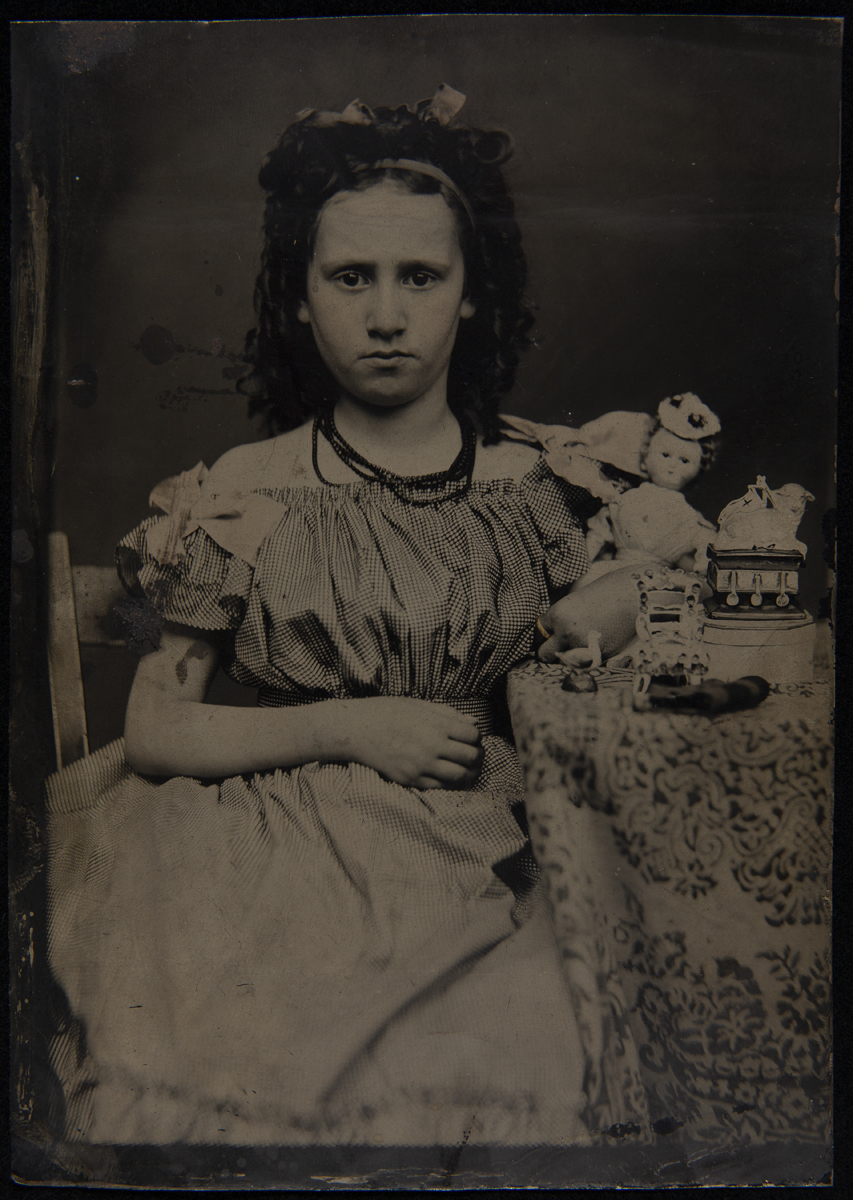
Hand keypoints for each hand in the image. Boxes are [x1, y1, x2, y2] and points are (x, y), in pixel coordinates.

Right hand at [333, 697, 483, 788]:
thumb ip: (448, 714)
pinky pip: (441, 787)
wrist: (356, 730)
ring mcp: (422, 766)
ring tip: (467, 768)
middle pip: (471, 757)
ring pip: (460, 776)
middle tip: (475, 754)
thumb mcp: (419, 705)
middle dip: (478, 756)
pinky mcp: (411, 780)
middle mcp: (432, 746)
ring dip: (469, 772)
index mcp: (436, 724)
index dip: (477, 737)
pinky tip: (449, 775)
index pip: (473, 735)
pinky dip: (450, 783)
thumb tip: (474, 723)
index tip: (472, 737)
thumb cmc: (387, 712)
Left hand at [538, 567, 643, 663]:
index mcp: (558, 613)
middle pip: (543, 654)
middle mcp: (567, 633)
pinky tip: (594, 645)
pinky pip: (582, 665)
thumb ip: (562, 614)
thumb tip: (552, 631)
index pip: (537, 632)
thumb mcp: (578, 596)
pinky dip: (585, 659)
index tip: (551, 632)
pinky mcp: (600, 657)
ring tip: (579, 644)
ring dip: (567, 656)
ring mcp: (583, 648)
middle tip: (560, 643)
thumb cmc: (610, 588)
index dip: (545, 632)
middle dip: (550, 649)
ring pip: (563, 662)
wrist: (640, 595)